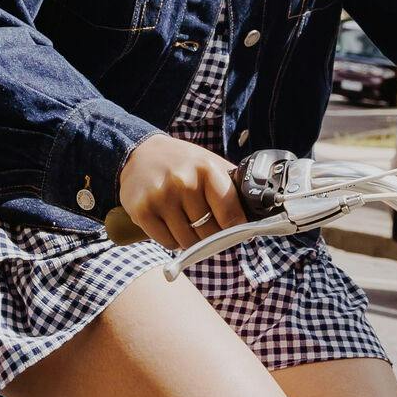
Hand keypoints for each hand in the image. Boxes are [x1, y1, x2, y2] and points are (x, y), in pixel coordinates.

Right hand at [117, 132, 242, 249]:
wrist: (138, 154)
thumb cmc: (181, 163)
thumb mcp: (209, 164)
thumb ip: (230, 185)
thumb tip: (257, 211)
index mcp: (206, 169)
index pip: (230, 212)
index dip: (236, 228)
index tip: (238, 233)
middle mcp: (183, 182)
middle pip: (208, 231)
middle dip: (212, 237)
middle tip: (208, 230)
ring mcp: (161, 197)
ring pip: (187, 240)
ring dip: (191, 241)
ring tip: (189, 226)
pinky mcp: (142, 210)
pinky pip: (167, 242)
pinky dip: (172, 241)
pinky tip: (171, 226)